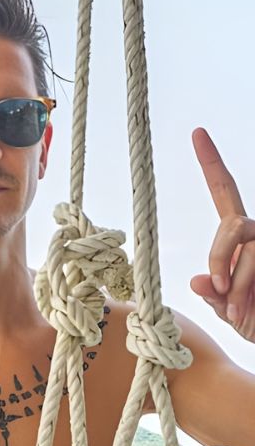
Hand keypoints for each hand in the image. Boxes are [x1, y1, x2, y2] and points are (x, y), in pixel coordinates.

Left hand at [190, 127, 254, 340]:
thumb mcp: (230, 312)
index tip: (197, 132)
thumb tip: (198, 281)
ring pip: (247, 253)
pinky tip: (250, 313)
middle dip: (220, 261)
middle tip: (222, 295)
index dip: (212, 162)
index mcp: (239, 235)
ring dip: (238, 290)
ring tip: (240, 314)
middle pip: (231, 226)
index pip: (224, 191)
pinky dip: (248, 298)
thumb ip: (215, 297)